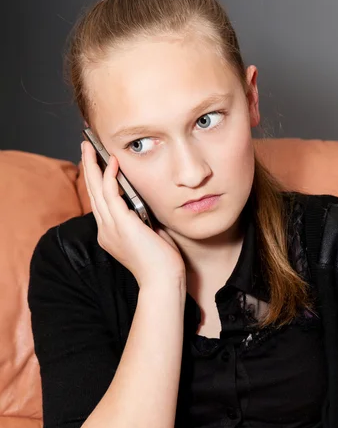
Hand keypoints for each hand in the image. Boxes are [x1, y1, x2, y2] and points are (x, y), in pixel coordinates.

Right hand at [81, 141, 185, 286]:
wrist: (163, 280)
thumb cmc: (161, 262)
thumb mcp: (149, 234)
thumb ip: (144, 218)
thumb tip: (147, 201)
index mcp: (110, 234)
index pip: (99, 202)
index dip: (96, 181)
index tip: (96, 164)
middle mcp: (105, 230)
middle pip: (91, 192)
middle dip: (88, 167)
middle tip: (85, 147)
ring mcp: (111, 227)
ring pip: (96, 190)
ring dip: (92, 165)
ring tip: (89, 147)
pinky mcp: (122, 224)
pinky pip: (110, 194)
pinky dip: (108, 176)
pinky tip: (111, 161)